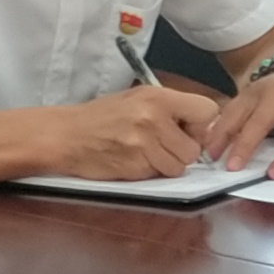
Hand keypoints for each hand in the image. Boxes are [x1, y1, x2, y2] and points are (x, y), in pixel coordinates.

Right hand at [42, 82, 220, 179]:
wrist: (66, 135)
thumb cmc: (102, 116)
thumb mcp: (138, 97)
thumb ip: (170, 107)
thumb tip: (204, 124)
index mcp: (158, 97)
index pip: (208, 111)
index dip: (201, 125)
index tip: (188, 128)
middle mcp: (154, 119)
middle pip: (195, 148)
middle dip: (183, 150)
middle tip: (162, 144)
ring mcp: (144, 145)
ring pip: (179, 166)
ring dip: (167, 164)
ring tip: (145, 152)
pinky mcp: (135, 167)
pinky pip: (159, 176)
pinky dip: (150, 172)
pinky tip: (133, 160)